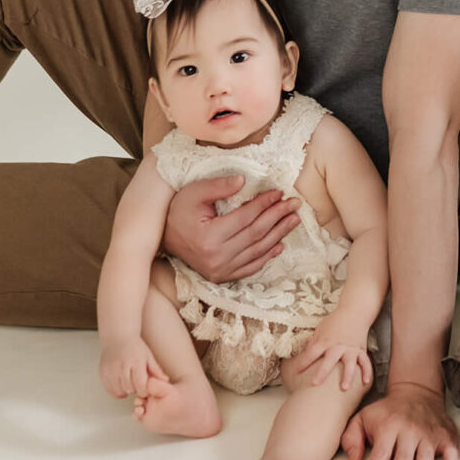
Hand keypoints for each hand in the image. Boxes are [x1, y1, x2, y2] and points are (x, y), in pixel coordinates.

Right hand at [100, 337, 169, 400]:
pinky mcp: (103, 372)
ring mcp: (111, 370)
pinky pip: (109, 389)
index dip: (144, 390)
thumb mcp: (148, 356)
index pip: (141, 385)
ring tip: (129, 385)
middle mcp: (122, 366)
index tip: (145, 388)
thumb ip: (156, 370)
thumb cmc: (135, 347)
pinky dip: (116, 391)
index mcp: (136, 362)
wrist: (117, 337)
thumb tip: (166, 381)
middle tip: (137, 385)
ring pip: (119, 391)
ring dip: (125, 391)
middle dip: (135, 390)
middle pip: (130, 389)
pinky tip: (121, 386)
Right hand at [161, 175, 300, 282]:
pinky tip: (279, 244)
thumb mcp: (194, 192)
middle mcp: (216, 258)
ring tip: (293, 219)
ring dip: (279, 234)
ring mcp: (220, 270)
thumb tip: (244, 181)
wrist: (163, 238)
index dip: (265, 204)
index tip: (279, 192)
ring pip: (257, 251)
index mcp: (209, 237)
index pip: (246, 218)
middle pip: (256, 234)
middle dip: (278, 216)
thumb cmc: (179, 211)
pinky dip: (266, 256)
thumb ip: (219, 186)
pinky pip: (250, 267)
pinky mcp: (222, 277)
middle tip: (295, 203)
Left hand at [290, 318, 373, 392]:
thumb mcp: (320, 329)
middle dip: (322, 373)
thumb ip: (314, 342)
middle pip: (329, 361)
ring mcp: (350, 349)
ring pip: (349, 363)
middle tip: (315, 384)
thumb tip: (306, 355)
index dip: (303, 363)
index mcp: (325, 341)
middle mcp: (338, 346)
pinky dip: (367, 371)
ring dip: (347, 376)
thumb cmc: (335, 321)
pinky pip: (365, 362)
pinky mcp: (360, 350)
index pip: (311, 353)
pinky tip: (366, 382)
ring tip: (344, 388)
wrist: (354, 311)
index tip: (296, 373)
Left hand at [340, 382, 458, 459]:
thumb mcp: (363, 418)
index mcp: (388, 426)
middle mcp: (410, 429)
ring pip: (426, 457)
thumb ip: (351, 438)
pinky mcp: (445, 435)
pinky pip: (450, 452)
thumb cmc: (387, 412)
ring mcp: (429, 433)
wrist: (416, 392)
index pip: (381, 454)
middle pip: (403, 458)